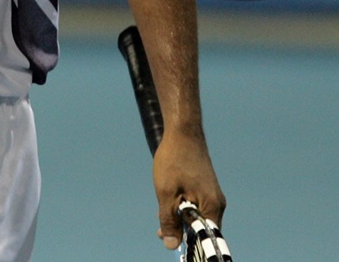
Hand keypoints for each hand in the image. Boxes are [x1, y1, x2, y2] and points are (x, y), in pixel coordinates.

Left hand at [152, 127, 224, 248]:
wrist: (182, 132)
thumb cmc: (174, 160)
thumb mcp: (165, 193)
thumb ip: (168, 220)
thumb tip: (171, 245)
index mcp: (212, 207)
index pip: (204, 237)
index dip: (188, 242)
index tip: (170, 239)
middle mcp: (217, 204)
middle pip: (200, 228)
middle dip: (180, 230)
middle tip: (160, 228)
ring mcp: (213, 196)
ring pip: (196, 216)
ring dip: (179, 218)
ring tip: (161, 212)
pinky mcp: (206, 189)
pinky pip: (196, 206)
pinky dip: (182, 207)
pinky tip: (169, 200)